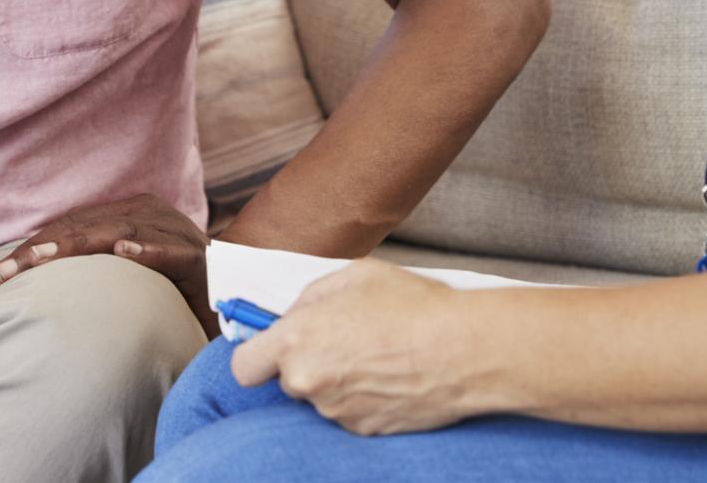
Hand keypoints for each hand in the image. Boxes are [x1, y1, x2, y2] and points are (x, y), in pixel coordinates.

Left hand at [0, 193, 218, 337]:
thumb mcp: (124, 277)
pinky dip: (149, 250)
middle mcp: (150, 215)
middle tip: (4, 272)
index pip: (71, 226)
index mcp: (128, 215)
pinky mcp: (200, 259)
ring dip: (80, 246)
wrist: (236, 293)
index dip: (34, 247)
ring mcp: (176, 234)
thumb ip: (91, 272)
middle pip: (86, 227)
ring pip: (120, 233)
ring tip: (43, 260)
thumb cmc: (172, 288)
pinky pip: (172, 253)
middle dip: (42, 249)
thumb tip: (34, 282)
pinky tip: (124, 252)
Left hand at [232, 259, 479, 435]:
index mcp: (296, 340)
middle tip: (344, 339)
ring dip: (339, 379)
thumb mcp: (355, 275)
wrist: (463, 350)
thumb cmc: (412, 305)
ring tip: (378, 354)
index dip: (256, 355)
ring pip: (322, 396)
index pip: (244, 366)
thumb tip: (297, 314)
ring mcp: (336, 412)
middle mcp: (309, 382)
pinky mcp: (364, 430)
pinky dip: (363, 397)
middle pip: (288, 380)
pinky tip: (391, 375)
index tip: (272, 345)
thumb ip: (312, 296)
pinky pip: (350, 412)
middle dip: (308, 361)